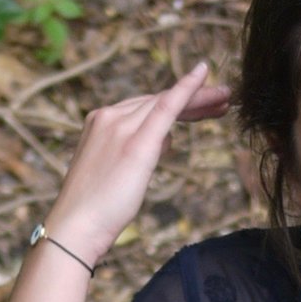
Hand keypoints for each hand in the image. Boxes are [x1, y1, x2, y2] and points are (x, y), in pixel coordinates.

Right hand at [42, 61, 230, 267]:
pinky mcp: (138, 141)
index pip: (144, 107)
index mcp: (99, 123)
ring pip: (167, 102)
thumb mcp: (118, 174)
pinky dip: (187, 87)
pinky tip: (203, 74)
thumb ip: (140, 151)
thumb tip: (165, 140)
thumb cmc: (94, 211)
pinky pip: (167, 105)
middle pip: (158, 101)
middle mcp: (108, 117)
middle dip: (193, 99)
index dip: (175, 103)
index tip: (198, 105)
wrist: (75, 228)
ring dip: (199, 98)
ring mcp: (121, 126)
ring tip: (225, 99)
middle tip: (223, 98)